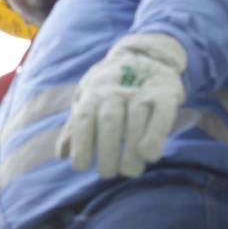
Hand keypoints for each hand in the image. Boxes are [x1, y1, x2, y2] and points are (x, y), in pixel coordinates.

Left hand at [56, 33, 186, 177]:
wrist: (144, 55)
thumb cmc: (108, 90)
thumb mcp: (86, 101)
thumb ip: (75, 127)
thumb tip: (62, 155)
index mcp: (92, 94)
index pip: (84, 119)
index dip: (81, 144)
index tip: (81, 167)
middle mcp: (115, 92)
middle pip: (110, 121)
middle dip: (107, 150)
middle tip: (107, 173)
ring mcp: (141, 92)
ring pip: (135, 120)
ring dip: (131, 150)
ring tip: (130, 171)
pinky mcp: (165, 94)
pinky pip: (161, 115)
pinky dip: (155, 135)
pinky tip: (149, 155)